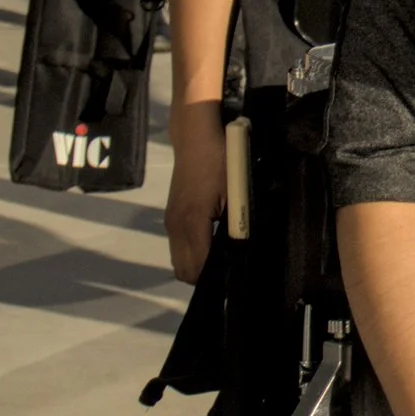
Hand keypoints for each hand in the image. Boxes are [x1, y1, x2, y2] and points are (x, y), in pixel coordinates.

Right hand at [165, 101, 228, 282]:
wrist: (195, 137)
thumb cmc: (220, 161)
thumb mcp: (236, 191)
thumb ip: (238, 223)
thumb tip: (244, 248)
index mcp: (193, 222)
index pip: (199, 267)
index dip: (216, 277)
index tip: (235, 278)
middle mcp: (176, 227)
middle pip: (184, 271)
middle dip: (204, 278)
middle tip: (229, 271)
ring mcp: (170, 222)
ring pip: (179, 261)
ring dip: (196, 265)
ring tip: (221, 259)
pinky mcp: (171, 216)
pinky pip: (178, 247)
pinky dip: (191, 253)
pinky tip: (210, 244)